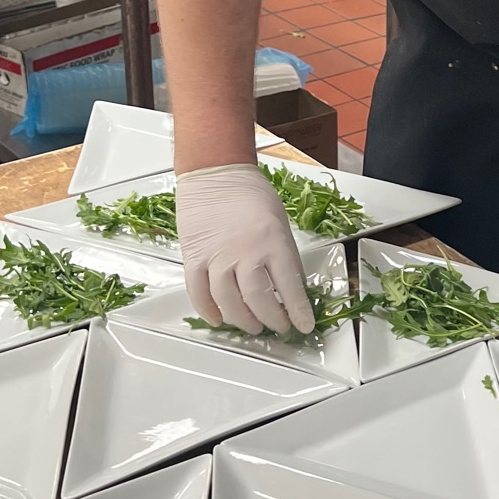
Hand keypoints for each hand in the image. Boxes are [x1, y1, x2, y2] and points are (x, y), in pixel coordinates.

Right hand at [177, 164, 314, 336]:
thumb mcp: (281, 222)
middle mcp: (245, 253)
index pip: (289, 287)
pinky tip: (219, 319)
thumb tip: (292, 287)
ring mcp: (217, 257)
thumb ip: (285, 256)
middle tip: (279, 326)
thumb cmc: (249, 193)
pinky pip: (199, 293)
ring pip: (229, 303)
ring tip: (254, 327)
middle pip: (259, 301)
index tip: (304, 325)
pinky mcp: (194, 258)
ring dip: (243, 321)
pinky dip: (209, 311)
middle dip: (272, 320)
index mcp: (273, 242)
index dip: (298, 312)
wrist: (215, 172)